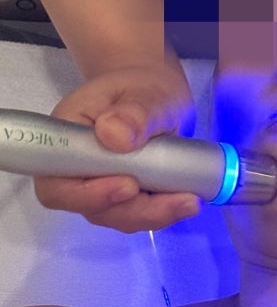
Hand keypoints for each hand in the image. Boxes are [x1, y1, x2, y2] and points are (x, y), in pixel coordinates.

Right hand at [34, 60, 200, 232]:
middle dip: (133, 210)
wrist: (154, 97)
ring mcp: (99, 187)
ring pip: (118, 216)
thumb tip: (114, 135)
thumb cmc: (143, 90)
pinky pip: (138, 214)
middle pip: (90, 207)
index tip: (128, 185)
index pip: (56, 182)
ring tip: (190, 200)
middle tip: (179, 199)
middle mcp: (76, 170)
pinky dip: (163, 211)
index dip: (87, 193)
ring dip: (154, 214)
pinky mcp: (125, 198)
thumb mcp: (145, 93)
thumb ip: (133, 113)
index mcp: (66, 139)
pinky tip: (188, 200)